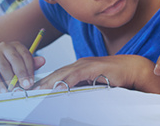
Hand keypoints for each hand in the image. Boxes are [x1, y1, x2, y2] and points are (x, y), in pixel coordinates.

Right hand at [0, 41, 44, 91]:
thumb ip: (31, 64)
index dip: (30, 69)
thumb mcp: (19, 67)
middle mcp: (4, 46)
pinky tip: (3, 91)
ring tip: (14, 90)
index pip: (26, 55)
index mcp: (16, 46)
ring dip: (10, 80)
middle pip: (15, 59)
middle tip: (26, 86)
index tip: (32, 82)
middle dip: (22, 74)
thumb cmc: (5, 69)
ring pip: (4, 67)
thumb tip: (43, 61)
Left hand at [34, 55, 159, 94]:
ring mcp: (86, 64)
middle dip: (41, 83)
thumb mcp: (94, 82)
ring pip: (63, 73)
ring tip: (36, 92)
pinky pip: (76, 75)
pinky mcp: (93, 67)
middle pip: (56, 73)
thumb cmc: (115, 76)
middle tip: (27, 92)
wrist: (132, 68)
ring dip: (49, 83)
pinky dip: (65, 81)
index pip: (57, 74)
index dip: (44, 82)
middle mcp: (80, 63)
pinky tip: (57, 88)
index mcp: (79, 67)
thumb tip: (68, 96)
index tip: (32, 91)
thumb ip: (82, 87)